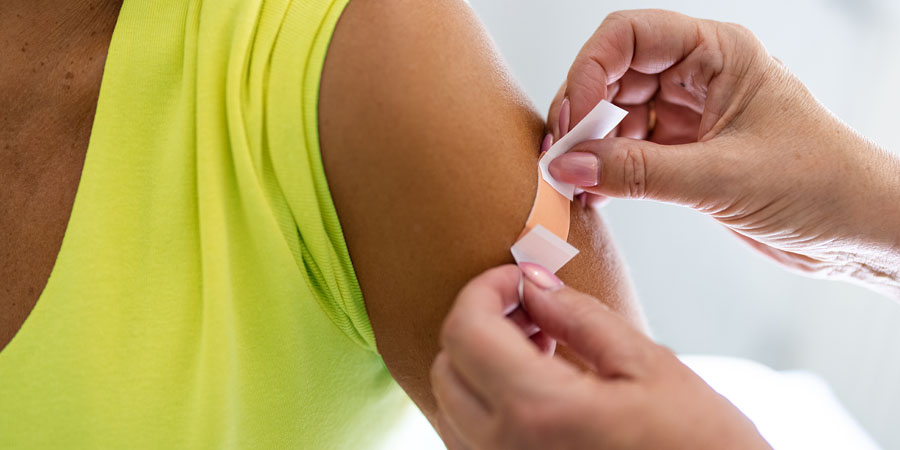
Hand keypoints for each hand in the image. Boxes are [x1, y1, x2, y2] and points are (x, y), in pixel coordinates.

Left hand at [431, 264, 769, 449]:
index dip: (485, 289)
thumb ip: (580, 318)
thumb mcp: (650, 369)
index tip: (520, 278)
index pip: (465, 330)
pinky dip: (488, 399)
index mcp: (537, 412)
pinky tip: (538, 387)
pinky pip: (470, 437)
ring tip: (541, 347)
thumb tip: (533, 283)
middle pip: (448, 364)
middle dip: (481, 322)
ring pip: (451, 403)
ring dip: (481, 361)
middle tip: (535, 309)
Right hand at [545, 9, 899, 295]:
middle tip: (561, 155)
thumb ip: (639, 172)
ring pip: (617, 115)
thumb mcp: (722, 177)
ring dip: (591, 146)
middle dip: (582, 112)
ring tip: (572, 181)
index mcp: (718, 54)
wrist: (857, 230)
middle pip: (614, 74)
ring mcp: (691, 115)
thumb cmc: (819, 184)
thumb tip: (569, 165)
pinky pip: (630, 151)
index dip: (590, 70)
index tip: (572, 120)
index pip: (630, 36)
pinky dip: (607, 170)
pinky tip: (593, 192)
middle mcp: (700, 77)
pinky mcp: (686, 153)